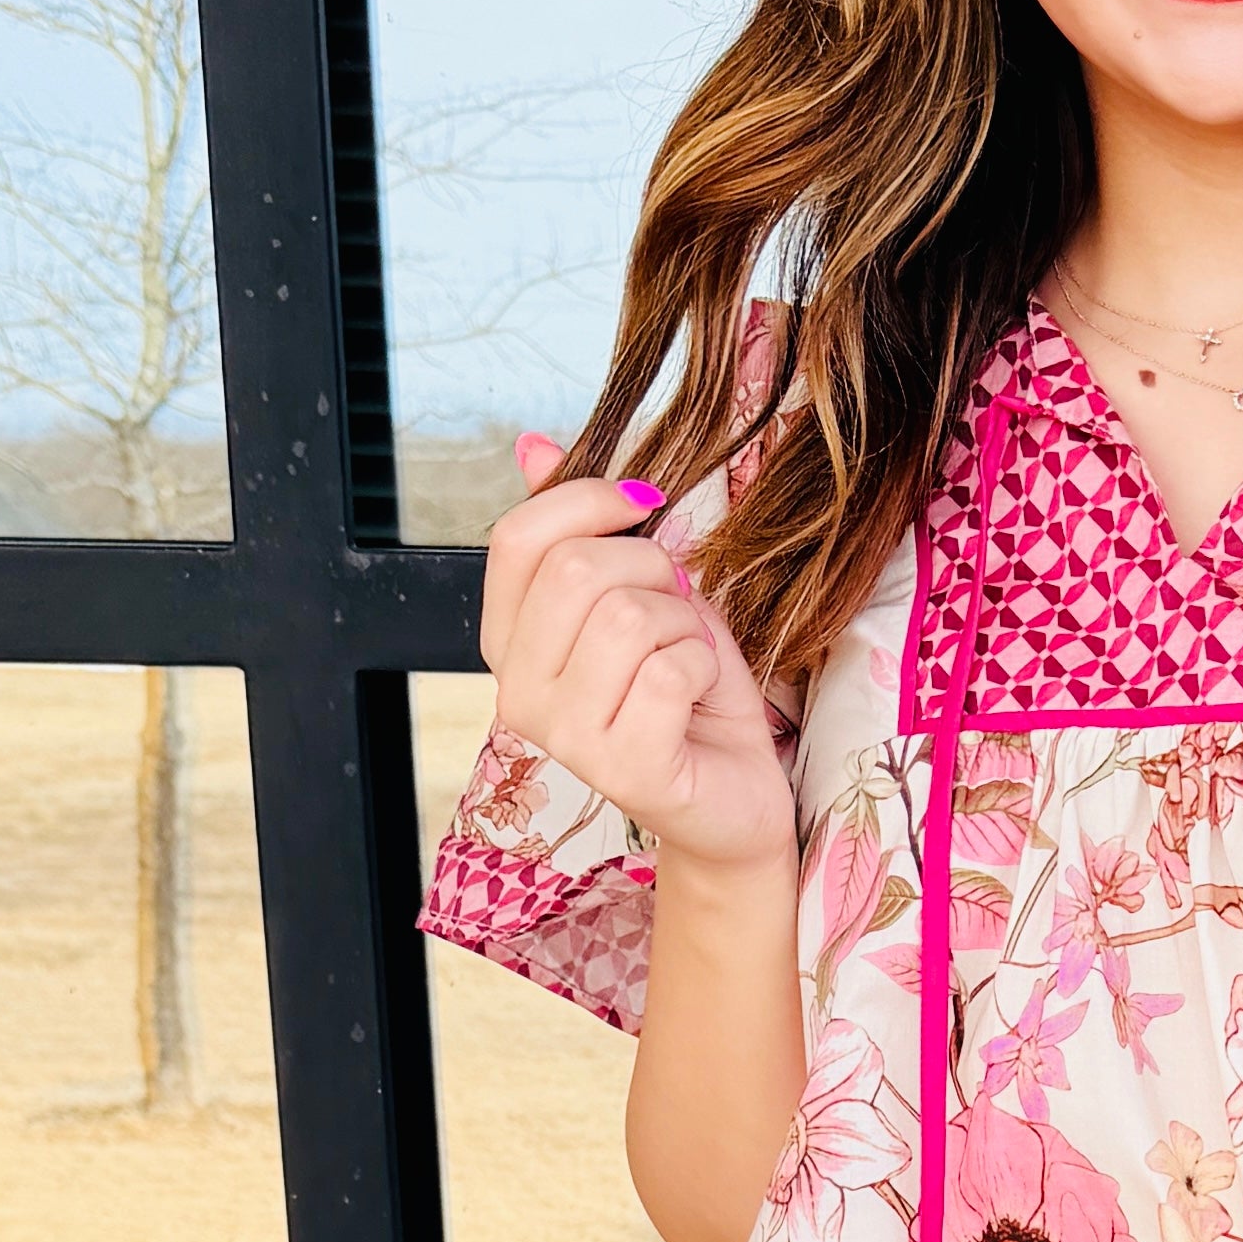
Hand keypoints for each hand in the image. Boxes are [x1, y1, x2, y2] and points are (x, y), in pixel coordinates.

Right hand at [482, 432, 794, 880]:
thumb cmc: (686, 694)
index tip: (643, 506)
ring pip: (628, 618)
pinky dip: (703, 669)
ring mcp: (563, 737)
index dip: (588, 500)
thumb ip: (586, 530)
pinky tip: (696, 701)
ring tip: (685, 661)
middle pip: (575, 571)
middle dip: (651, 570)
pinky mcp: (620, 768)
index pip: (517, 538)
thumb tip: (534, 447)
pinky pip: (669, 670)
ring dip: (683, 626)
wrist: (733, 794)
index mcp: (510, 643)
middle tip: (676, 610)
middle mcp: (519, 692)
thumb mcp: (640, 593)